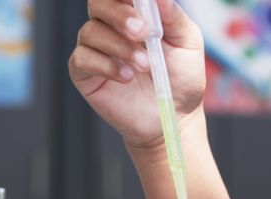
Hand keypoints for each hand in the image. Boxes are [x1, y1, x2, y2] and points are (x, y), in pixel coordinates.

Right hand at [69, 0, 205, 148]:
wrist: (175, 116)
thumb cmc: (181, 78)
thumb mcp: (188, 44)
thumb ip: (173, 17)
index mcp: (135, 13)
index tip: (139, 1)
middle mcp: (111, 26)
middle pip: (98, 4)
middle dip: (119, 15)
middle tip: (142, 32)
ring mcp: (96, 48)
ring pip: (91, 32)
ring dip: (120, 47)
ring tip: (145, 66)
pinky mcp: (85, 73)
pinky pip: (82, 58)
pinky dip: (106, 65)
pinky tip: (127, 76)